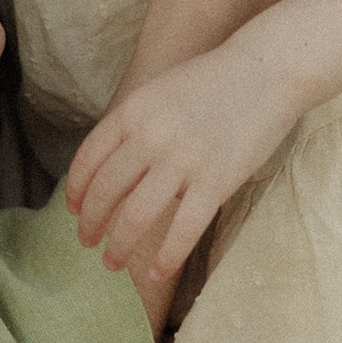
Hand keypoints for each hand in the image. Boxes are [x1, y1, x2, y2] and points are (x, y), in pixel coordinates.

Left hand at [65, 42, 296, 289]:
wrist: (268, 69)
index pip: (89, 159)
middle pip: (105, 192)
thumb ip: (137, 125)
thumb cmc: (216, 80)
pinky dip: (165, 257)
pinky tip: (155, 273)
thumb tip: (118, 168)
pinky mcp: (215, 181)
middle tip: (86, 243)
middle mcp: (150, 137)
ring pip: (135, 216)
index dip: (77, 191)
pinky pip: (182, 229)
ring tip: (112, 264)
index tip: (73, 211)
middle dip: (90, 224)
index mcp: (132, 112)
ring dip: (118, 246)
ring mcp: (182, 160)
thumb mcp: (160, 92)